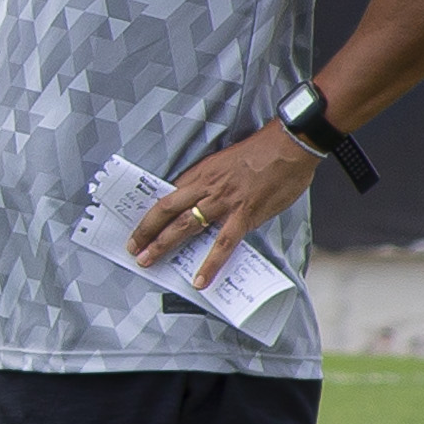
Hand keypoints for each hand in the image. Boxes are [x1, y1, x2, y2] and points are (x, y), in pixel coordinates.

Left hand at [126, 124, 320, 286]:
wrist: (290, 143)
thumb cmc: (264, 150)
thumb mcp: (227, 160)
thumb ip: (214, 180)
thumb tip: (206, 199)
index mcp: (202, 173)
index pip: (170, 194)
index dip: (153, 212)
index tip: (142, 225)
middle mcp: (206, 187)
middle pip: (167, 210)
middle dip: (146, 230)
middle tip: (132, 247)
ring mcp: (224, 202)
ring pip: (185, 225)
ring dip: (163, 245)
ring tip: (148, 261)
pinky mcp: (244, 215)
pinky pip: (223, 244)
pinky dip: (210, 264)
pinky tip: (200, 280)